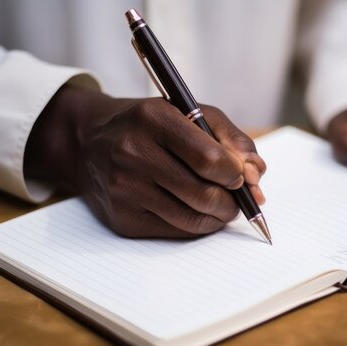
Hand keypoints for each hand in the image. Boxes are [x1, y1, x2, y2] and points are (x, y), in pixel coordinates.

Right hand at [24, 86, 265, 237]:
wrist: (89, 141)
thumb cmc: (150, 125)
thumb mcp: (191, 113)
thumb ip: (231, 139)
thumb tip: (256, 175)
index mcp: (154, 119)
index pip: (208, 158)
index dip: (235, 173)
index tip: (240, 176)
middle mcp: (133, 154)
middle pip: (203, 194)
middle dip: (232, 201)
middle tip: (238, 198)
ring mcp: (124, 189)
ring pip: (192, 218)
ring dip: (219, 217)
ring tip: (222, 205)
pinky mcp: (122, 218)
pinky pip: (175, 231)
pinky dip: (197, 225)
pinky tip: (197, 211)